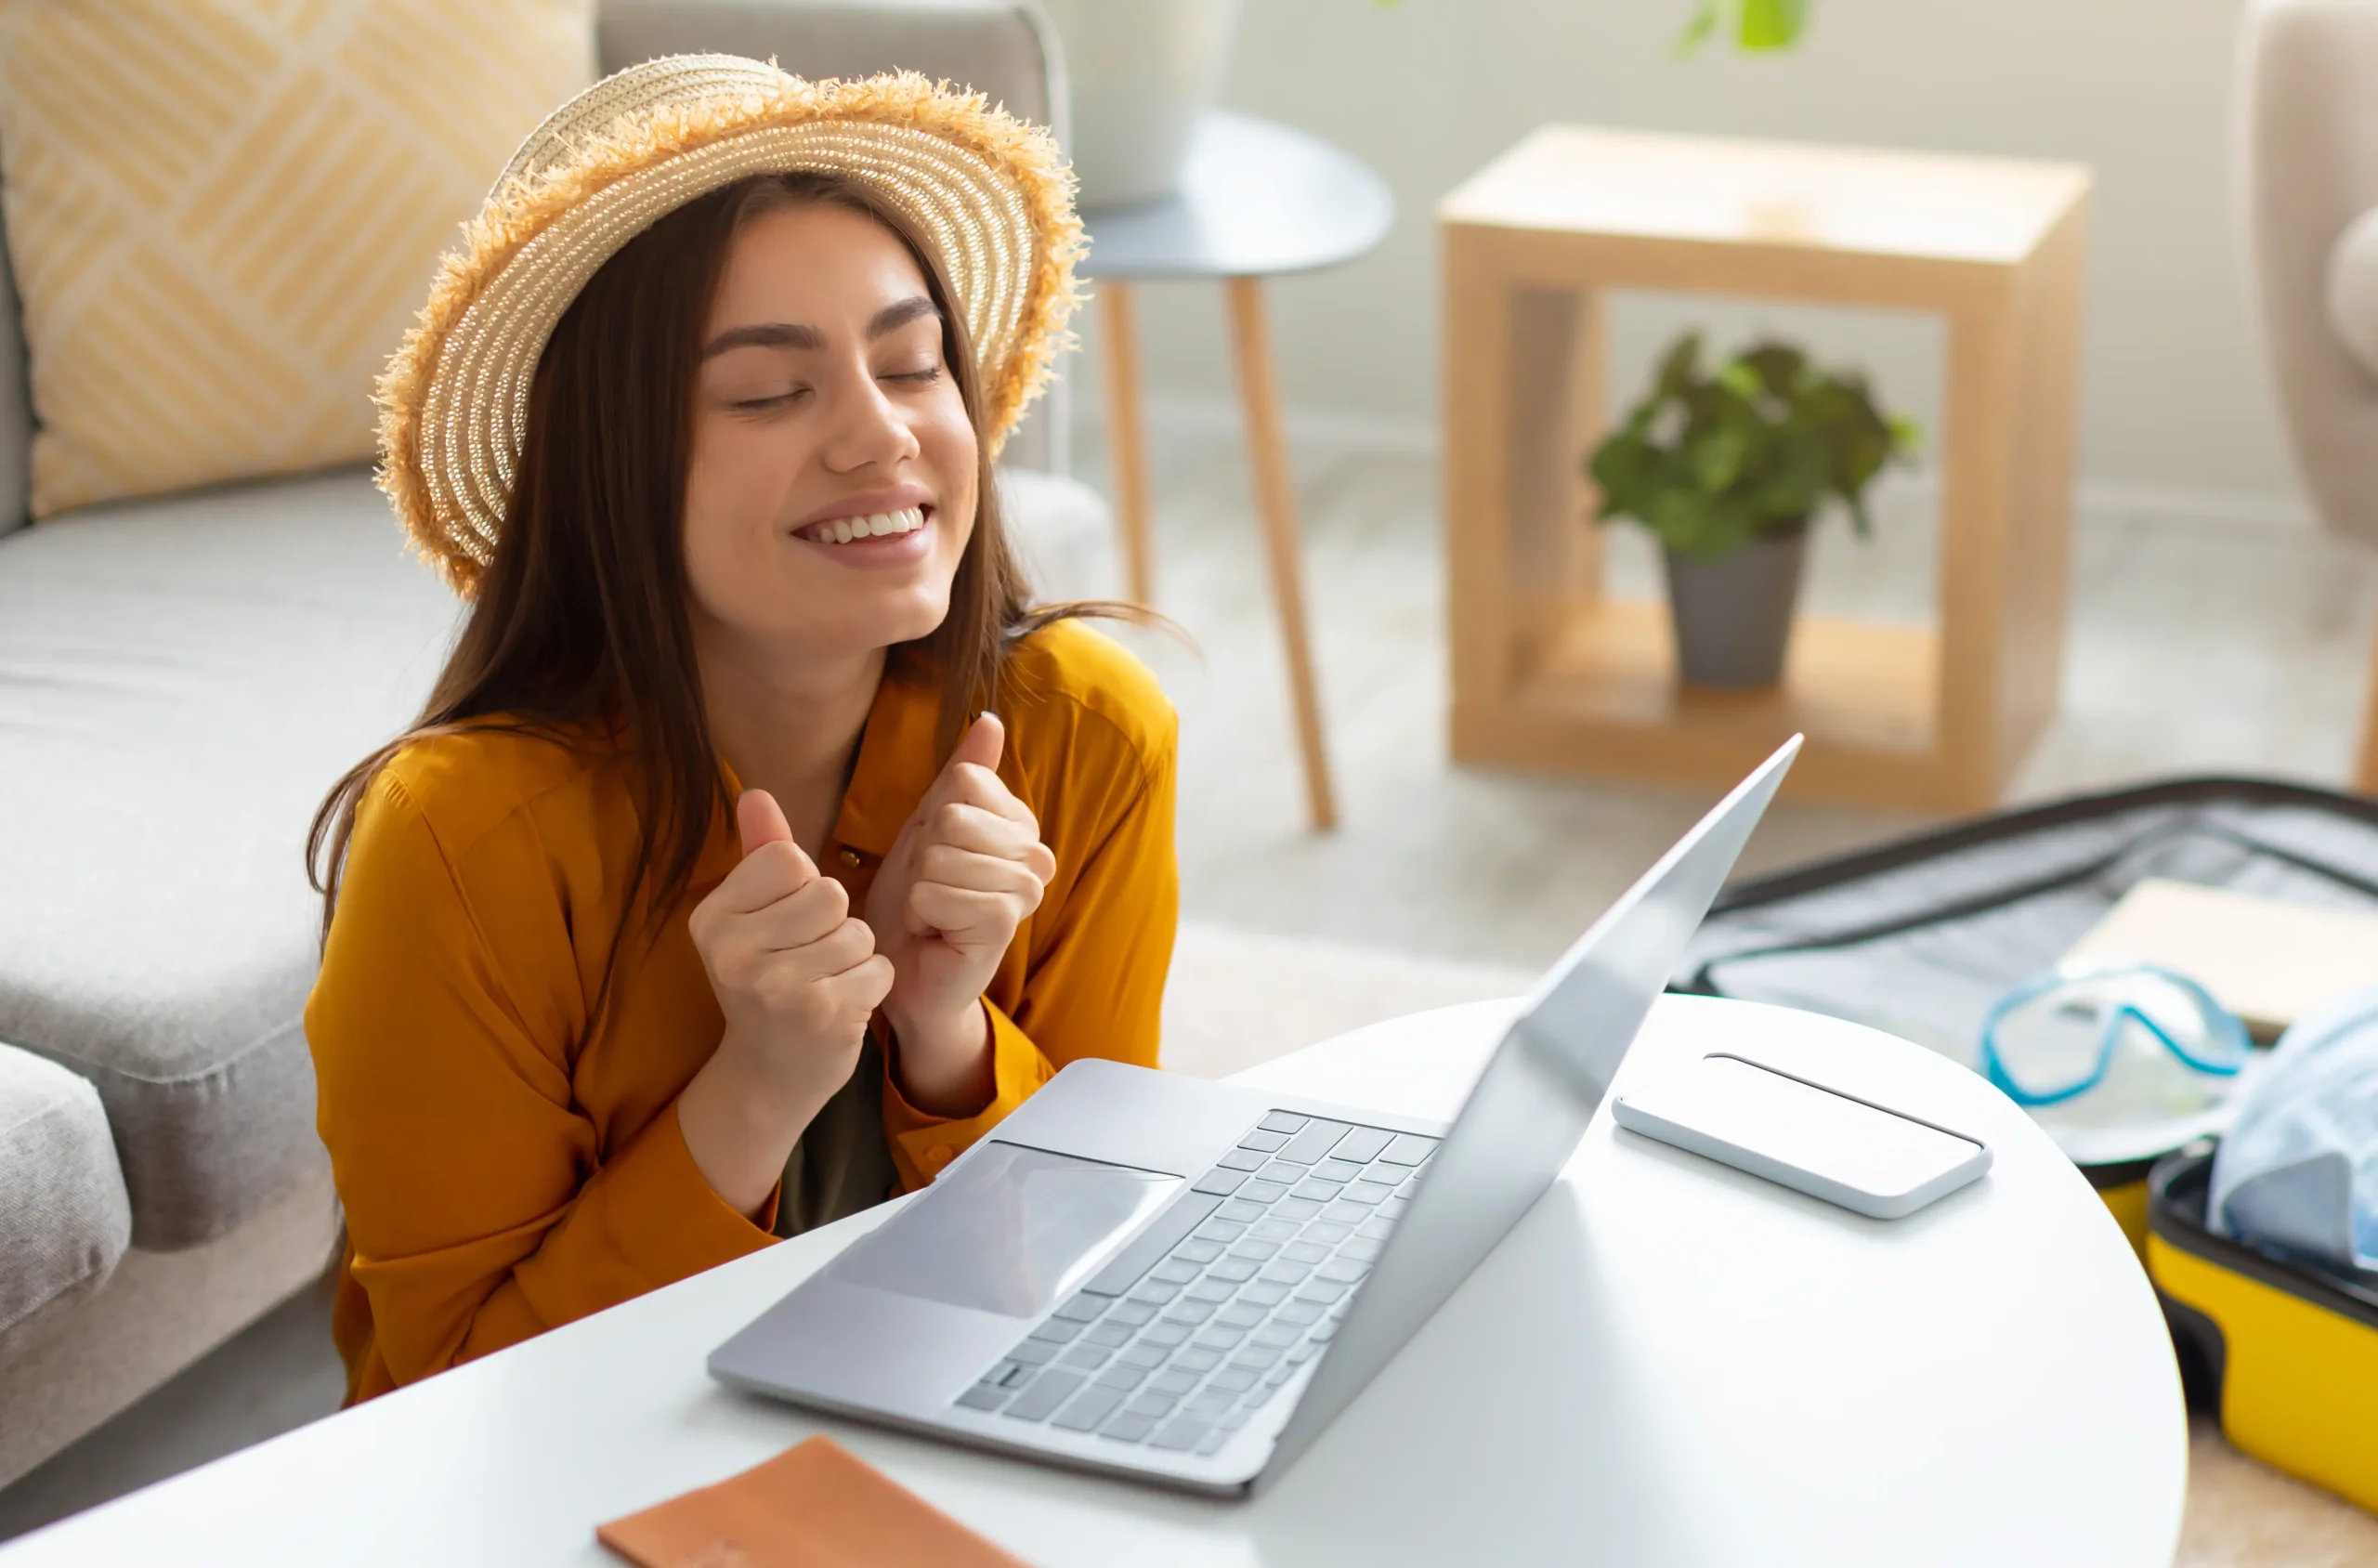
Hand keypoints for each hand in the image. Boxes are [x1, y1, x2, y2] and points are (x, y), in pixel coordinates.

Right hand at [676, 790, 893, 1214]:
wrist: (769, 1075)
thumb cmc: (767, 981)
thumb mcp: (752, 918)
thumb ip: (760, 854)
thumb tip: (755, 792)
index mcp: (712, 918)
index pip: (789, 859)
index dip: (805, 886)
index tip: (786, 925)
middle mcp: (733, 952)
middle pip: (830, 893)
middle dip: (837, 923)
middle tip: (810, 959)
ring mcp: (776, 987)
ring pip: (859, 932)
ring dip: (857, 957)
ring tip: (826, 983)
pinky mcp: (821, 1016)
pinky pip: (878, 969)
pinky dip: (872, 986)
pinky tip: (842, 1007)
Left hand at [866, 713, 1055, 1113]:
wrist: (909, 971)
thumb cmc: (919, 901)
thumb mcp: (931, 826)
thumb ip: (965, 775)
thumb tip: (990, 719)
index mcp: (1020, 824)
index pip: (966, 781)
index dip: (932, 818)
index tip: (933, 854)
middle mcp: (1034, 854)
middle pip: (954, 817)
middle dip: (923, 855)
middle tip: (930, 888)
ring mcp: (1025, 890)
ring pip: (944, 855)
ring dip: (921, 887)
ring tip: (932, 911)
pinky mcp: (1004, 922)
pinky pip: (942, 892)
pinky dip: (922, 911)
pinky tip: (935, 930)